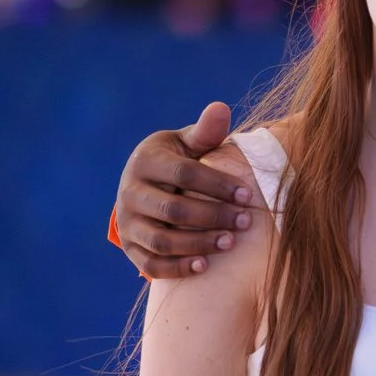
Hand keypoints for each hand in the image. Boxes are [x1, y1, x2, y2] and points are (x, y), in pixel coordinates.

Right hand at [116, 102, 253, 277]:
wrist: (145, 186)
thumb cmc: (178, 161)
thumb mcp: (188, 144)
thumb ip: (206, 133)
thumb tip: (221, 108)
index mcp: (146, 161)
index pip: (184, 173)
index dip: (217, 185)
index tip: (248, 195)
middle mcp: (130, 192)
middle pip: (173, 209)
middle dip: (213, 216)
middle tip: (245, 221)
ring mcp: (127, 222)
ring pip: (161, 240)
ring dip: (198, 243)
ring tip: (230, 242)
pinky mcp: (130, 246)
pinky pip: (150, 264)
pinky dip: (176, 267)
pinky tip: (204, 266)